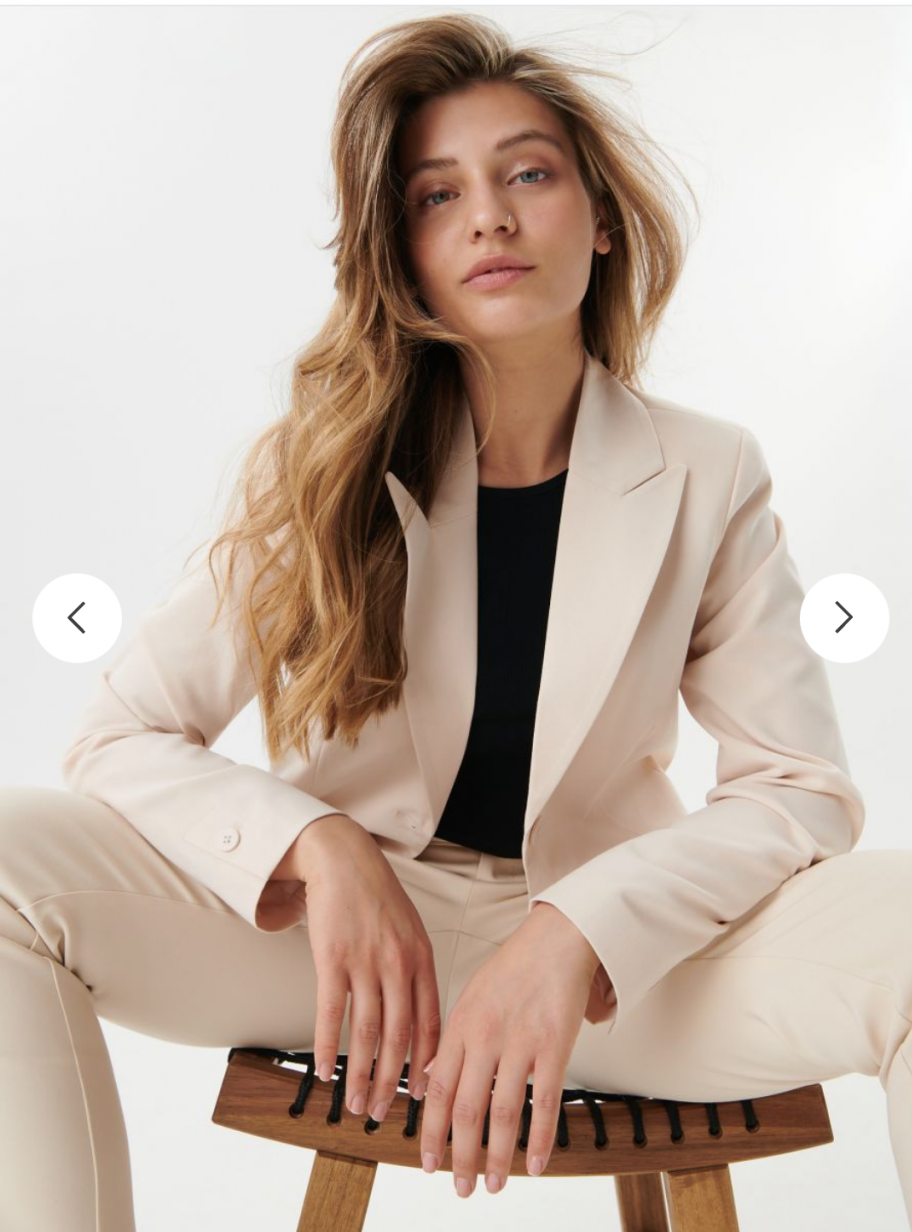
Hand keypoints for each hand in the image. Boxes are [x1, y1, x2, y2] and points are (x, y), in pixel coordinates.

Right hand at [294, 814, 440, 1119]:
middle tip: (384, 1113)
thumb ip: (414, 972)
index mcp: (421, 959)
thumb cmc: (376, 897)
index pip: (431, 1023)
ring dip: (361, 1074)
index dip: (427, 1064)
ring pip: (367, 1032)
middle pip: (400, 1036)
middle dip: (392, 1082)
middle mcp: (398, 964)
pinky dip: (327, 1046)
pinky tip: (324, 1070)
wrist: (343, 858)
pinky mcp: (332, 958)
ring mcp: (365, 961)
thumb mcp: (409, 931)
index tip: (423, 1095)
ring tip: (355, 1103)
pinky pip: (331, 1013)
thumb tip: (418, 1020)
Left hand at [419, 901, 605, 1196]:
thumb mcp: (470, 999)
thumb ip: (452, 1041)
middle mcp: (484, 1036)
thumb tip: (432, 1080)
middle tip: (460, 1188)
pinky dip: (540, 1139)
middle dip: (461, 1156)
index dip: (430, 1132)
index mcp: (460, 1026)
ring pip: (502, 1113)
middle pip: (465, 1109)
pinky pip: (544, 1101)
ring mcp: (519, 1041)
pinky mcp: (554, 1044)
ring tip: (495, 1185)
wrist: (555, 938)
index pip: (436, 1090)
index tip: (427, 1162)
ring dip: (497, 1157)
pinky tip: (535, 1164)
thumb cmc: (513, 968)